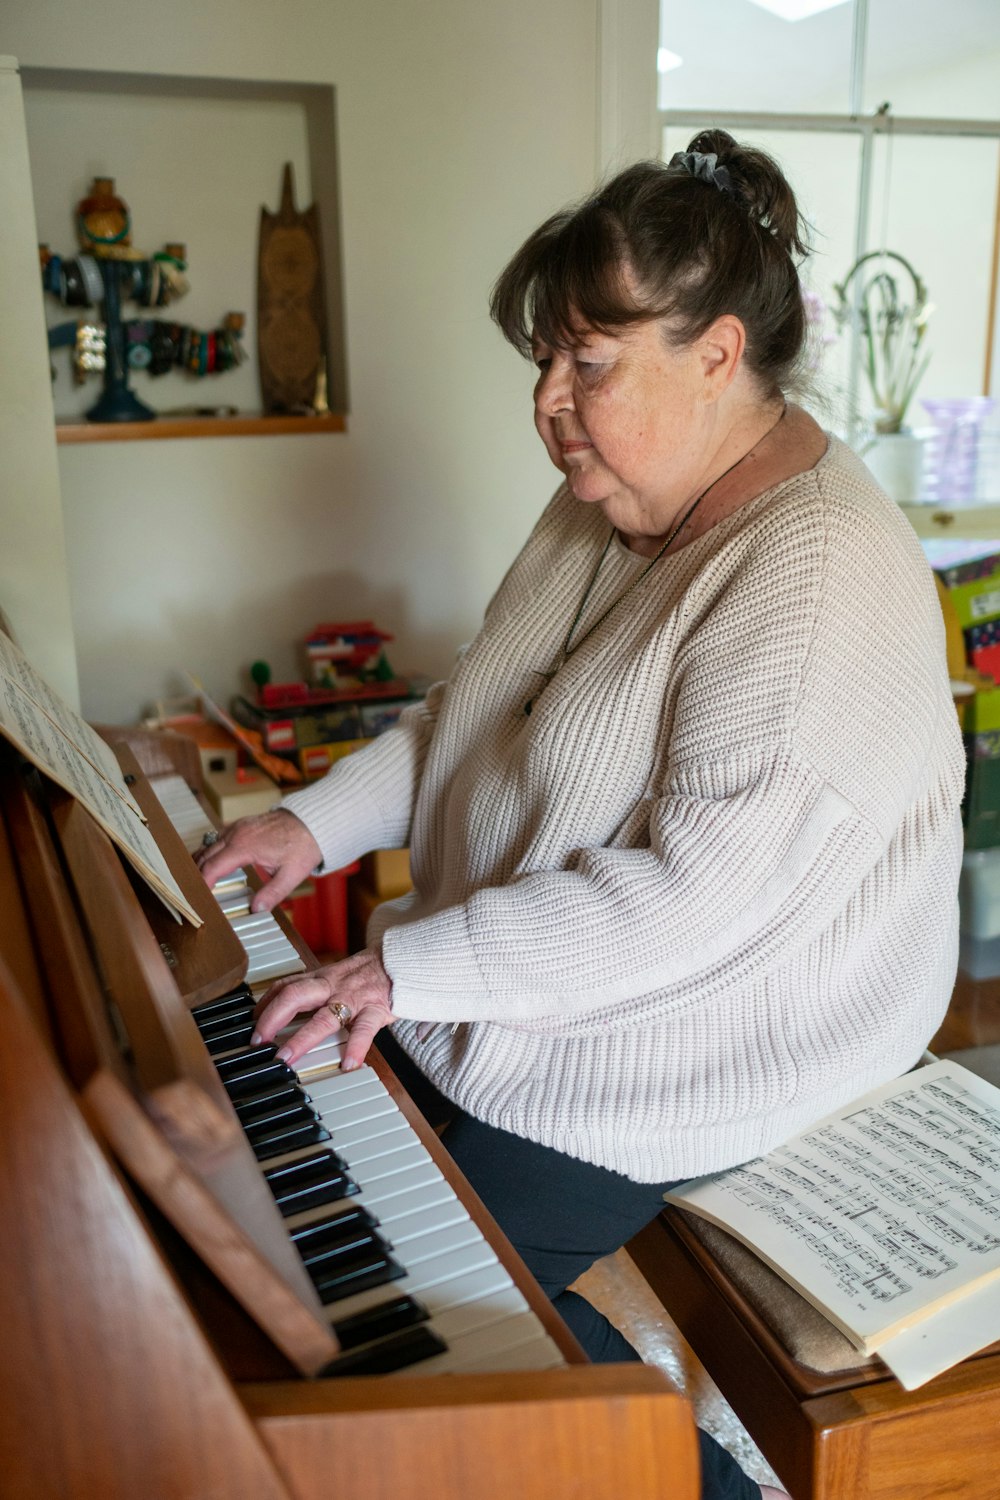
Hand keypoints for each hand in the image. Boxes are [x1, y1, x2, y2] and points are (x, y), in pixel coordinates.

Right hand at [194, 807, 320, 912]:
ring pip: (209, 844)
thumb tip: (256, 909)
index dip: (202, 882)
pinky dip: (210, 851)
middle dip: (196, 873)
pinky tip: (212, 862)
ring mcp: (238, 827)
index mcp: (245, 846)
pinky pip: (218, 838)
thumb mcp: (292, 874)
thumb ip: (273, 893)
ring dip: (201, 861)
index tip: (197, 896)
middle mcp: (236, 834)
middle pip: (205, 855)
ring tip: (195, 879)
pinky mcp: (242, 824)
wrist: (312, 822)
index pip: (213, 866)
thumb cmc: (303, 846)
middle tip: (191, 892)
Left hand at [251, 948, 393, 1071]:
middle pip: (294, 996)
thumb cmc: (372, 971)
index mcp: (322, 978)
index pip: (285, 985)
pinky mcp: (376, 1009)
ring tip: (286, 1058)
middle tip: (256, 1041)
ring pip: (323, 1017)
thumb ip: (318, 988)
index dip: (264, 1004)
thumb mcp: (339, 974)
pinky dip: (355, 1047)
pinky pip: (364, 1029)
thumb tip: (290, 1005)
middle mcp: (333, 986)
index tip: (251, 1022)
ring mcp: (353, 998)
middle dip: (271, 1018)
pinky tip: (348, 1064)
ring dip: (301, 1039)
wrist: (406, 959)